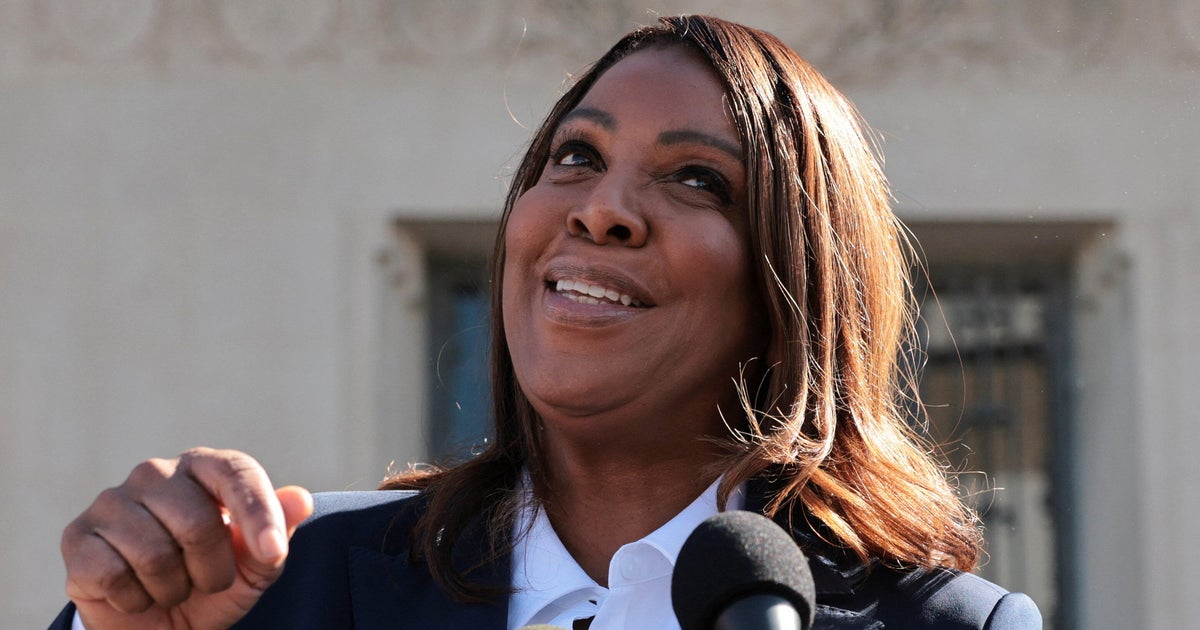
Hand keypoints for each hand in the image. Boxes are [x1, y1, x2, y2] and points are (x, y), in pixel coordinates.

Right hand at [61, 447, 313, 629]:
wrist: (157, 624)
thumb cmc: (212, 581)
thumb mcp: (256, 565)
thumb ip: (279, 531)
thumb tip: (301, 499)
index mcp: (204, 467)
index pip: (237, 474)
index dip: (258, 515)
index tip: (272, 554)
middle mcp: (156, 473)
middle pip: (198, 523)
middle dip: (212, 570)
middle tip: (206, 581)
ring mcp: (112, 501)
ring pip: (154, 554)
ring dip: (173, 589)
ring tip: (171, 586)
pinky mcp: (77, 536)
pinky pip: (113, 574)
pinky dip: (135, 599)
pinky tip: (135, 592)